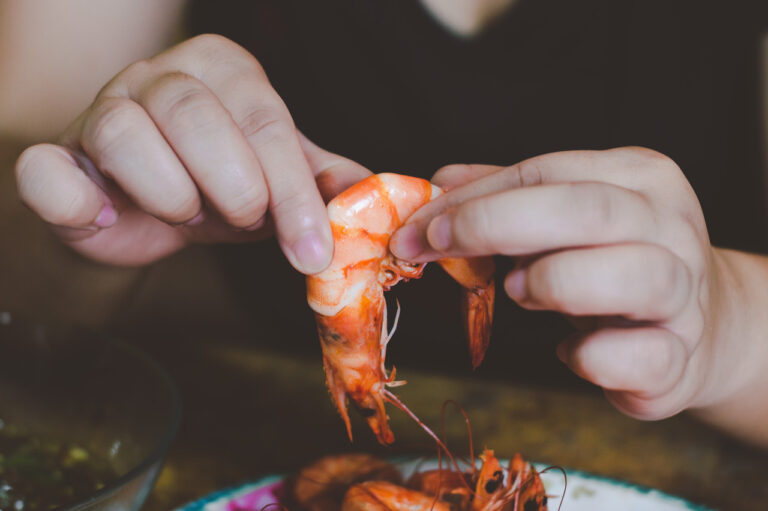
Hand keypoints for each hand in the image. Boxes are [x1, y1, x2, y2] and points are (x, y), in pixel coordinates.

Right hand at [14, 34, 369, 271]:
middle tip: (245, 222)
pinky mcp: (53, 155)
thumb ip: (318, 179)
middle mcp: (157, 75)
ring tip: (186, 214)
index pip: (264, 120)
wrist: (145, 214)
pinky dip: (78, 200)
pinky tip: (109, 216)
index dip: (292, 191)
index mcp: (222, 68)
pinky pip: (46, 169)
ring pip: (126, 133)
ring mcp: (99, 109)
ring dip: (170, 194)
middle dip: (234, 189)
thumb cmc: (215, 187)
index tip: (313, 251)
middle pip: (198, 118)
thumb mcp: (274, 180)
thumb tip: (368, 190)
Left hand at [391, 147, 731, 420]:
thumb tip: (439, 180)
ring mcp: (685, 294)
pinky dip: (589, 357)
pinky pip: (637, 356)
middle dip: (494, 225)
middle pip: (586, 210)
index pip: (546, 173)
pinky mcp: (680, 358)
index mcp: (639, 178)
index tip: (419, 226)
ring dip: (552, 282)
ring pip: (627, 274)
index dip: (474, 200)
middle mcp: (671, 227)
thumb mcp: (569, 215)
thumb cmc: (618, 263)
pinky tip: (570, 352)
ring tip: (519, 291)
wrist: (704, 329)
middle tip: (439, 247)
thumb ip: (508, 195)